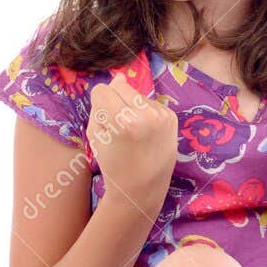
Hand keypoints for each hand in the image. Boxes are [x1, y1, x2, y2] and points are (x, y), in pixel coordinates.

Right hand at [87, 71, 178, 207]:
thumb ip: (101, 105)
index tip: (104, 121)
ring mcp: (161, 115)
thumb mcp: (95, 136)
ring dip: (132, 106)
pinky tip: (146, 133)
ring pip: (136, 94)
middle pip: (121, 86)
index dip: (99, 104)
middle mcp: (145, 115)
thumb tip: (119, 78)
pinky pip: (151, 103)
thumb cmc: (114, 165)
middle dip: (116, 101)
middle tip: (119, 126)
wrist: (143, 188)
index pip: (102, 90)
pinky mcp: (171, 117)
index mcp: (122, 121)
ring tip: (134, 132)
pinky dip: (146, 113)